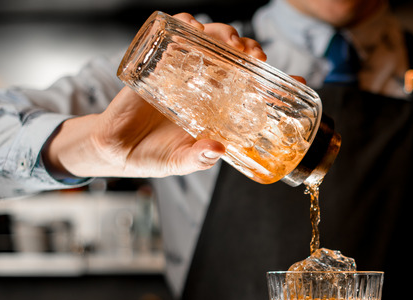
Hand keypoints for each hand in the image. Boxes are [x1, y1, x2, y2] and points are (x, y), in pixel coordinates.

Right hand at [42, 13, 266, 178]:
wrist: (116, 149)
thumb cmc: (154, 156)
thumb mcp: (182, 162)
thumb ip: (200, 158)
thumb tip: (217, 149)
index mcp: (218, 108)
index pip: (253, 89)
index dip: (274, 82)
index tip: (296, 80)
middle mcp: (205, 87)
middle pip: (234, 58)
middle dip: (249, 50)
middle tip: (255, 56)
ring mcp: (182, 73)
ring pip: (209, 42)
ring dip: (223, 34)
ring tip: (229, 41)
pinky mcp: (157, 64)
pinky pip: (173, 37)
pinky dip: (184, 25)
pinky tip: (192, 26)